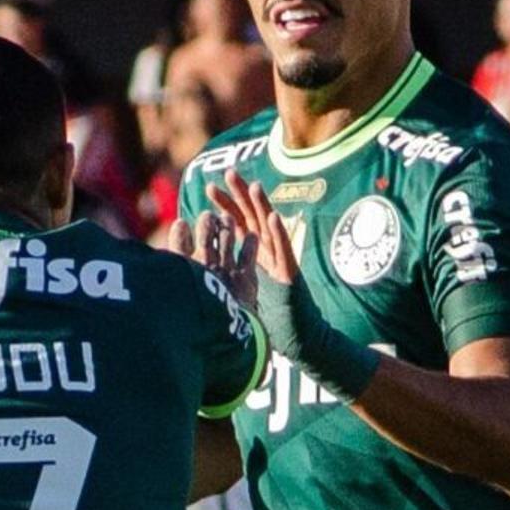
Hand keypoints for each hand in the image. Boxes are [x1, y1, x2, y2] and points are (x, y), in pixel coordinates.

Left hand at [203, 171, 380, 395]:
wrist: (300, 336)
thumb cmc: (274, 317)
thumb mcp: (247, 292)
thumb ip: (234, 277)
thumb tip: (208, 273)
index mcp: (255, 254)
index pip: (237, 225)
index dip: (224, 206)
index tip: (208, 189)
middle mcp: (268, 253)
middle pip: (251, 218)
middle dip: (239, 196)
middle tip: (227, 173)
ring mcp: (280, 261)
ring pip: (269, 228)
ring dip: (261, 206)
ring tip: (254, 185)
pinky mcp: (290, 273)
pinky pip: (284, 250)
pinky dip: (278, 233)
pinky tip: (272, 217)